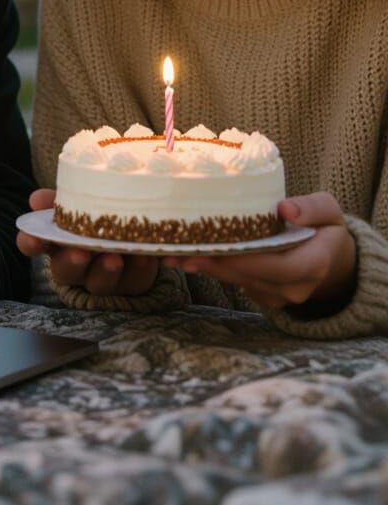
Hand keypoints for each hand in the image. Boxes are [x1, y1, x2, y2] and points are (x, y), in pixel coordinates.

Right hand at [16, 188, 158, 296]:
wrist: (134, 227)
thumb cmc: (96, 213)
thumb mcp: (78, 202)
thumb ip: (59, 200)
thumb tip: (37, 199)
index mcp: (57, 243)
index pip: (34, 246)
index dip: (31, 243)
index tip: (33, 238)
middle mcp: (78, 266)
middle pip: (67, 271)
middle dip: (73, 262)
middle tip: (80, 252)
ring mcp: (107, 278)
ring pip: (103, 281)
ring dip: (108, 270)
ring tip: (116, 256)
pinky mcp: (136, 281)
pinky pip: (145, 278)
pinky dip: (157, 264)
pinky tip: (167, 256)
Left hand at [161, 193, 357, 312]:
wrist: (331, 256)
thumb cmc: (326, 227)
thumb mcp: (329, 210)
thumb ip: (312, 207)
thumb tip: (285, 209)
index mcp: (314, 264)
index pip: (277, 266)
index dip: (244, 260)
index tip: (215, 247)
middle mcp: (296, 287)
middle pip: (250, 277)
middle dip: (214, 265)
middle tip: (179, 251)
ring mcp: (280, 297)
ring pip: (239, 283)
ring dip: (207, 269)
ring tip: (173, 254)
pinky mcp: (265, 297)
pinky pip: (237, 284)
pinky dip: (214, 271)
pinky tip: (188, 258)